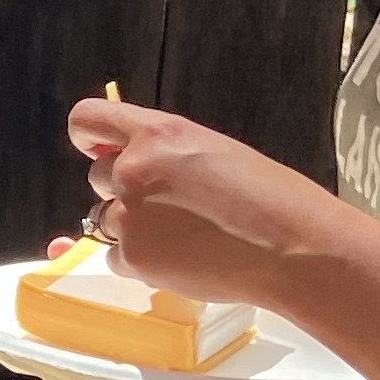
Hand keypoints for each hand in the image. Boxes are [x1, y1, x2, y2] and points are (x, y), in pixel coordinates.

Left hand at [62, 96, 338, 305]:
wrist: (291, 248)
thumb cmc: (268, 198)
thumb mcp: (211, 151)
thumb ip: (164, 152)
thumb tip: (130, 162)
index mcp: (158, 133)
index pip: (87, 119)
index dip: (89, 136)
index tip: (95, 147)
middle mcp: (133, 170)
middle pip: (98, 176)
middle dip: (123, 189)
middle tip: (169, 205)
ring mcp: (129, 217)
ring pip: (105, 219)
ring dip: (133, 227)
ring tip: (184, 234)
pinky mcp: (133, 258)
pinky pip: (115, 258)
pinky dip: (140, 260)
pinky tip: (181, 258)